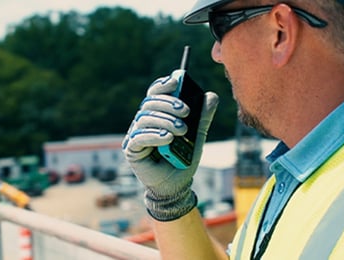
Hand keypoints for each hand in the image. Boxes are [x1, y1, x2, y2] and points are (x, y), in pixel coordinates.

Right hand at [122, 72, 218, 220]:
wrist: (177, 186)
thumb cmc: (183, 160)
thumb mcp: (197, 136)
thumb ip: (203, 117)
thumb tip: (211, 96)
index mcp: (156, 115)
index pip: (155, 94)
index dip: (162, 85)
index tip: (175, 81)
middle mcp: (143, 122)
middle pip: (149, 103)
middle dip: (169, 104)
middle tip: (186, 111)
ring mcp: (135, 135)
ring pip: (144, 118)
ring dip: (165, 121)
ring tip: (182, 130)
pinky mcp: (132, 150)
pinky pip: (139, 137)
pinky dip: (154, 135)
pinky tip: (168, 138)